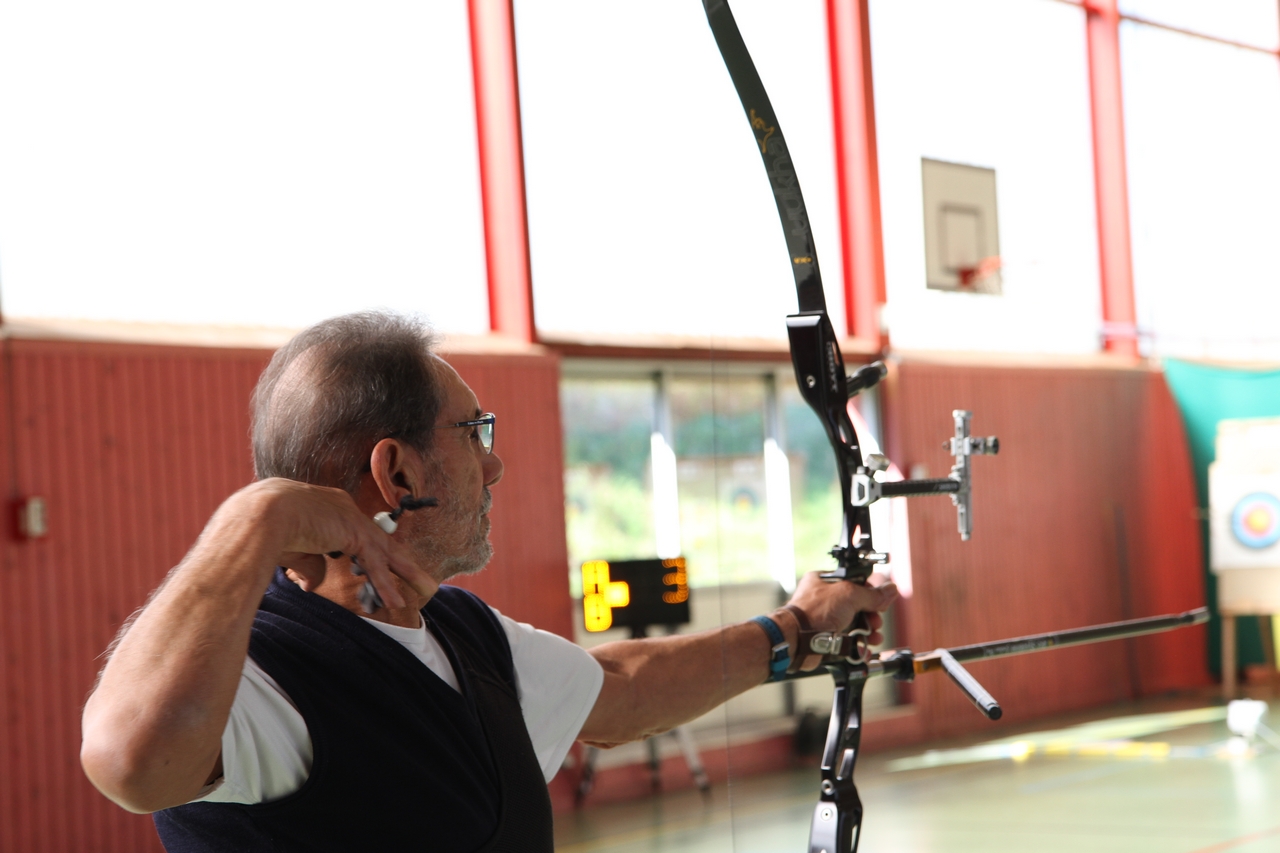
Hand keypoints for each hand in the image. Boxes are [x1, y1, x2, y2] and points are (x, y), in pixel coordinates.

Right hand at [203, 478, 437, 607]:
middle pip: (377, 539)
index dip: (368, 552)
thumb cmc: (262, 530)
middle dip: (398, 561)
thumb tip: (314, 584)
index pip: (353, 532)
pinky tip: (396, 602)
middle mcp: (341, 507)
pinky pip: (375, 563)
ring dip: (406, 573)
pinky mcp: (354, 532)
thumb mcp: (291, 551)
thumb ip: (309, 565)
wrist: (258, 516)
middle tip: (420, 578)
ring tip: (427, 590)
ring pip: (384, 550)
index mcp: (323, 506)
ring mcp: (350, 517)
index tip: (378, 568)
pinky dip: (385, 583)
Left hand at [784, 571, 897, 668]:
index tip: (880, 600)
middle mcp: (825, 600)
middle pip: (858, 606)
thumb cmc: (815, 612)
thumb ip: (872, 594)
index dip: (870, 592)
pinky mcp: (827, 639)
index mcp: (825, 581)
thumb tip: (890, 589)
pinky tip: (864, 649)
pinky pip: (848, 642)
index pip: (855, 583)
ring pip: (855, 625)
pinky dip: (858, 646)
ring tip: (873, 637)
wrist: (799, 639)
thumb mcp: (849, 595)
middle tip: (875, 622)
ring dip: (868, 632)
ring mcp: (826, 620)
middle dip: (871, 616)